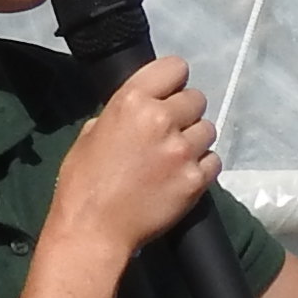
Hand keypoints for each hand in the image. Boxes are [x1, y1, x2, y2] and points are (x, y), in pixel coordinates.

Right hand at [42, 55, 217, 265]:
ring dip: (196, 139)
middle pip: (197, 98)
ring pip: (208, 130)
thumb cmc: (83, 182)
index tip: (169, 93)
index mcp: (132, 101)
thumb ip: (121, 114)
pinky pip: (214, 161)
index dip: (174, 81)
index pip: (175, 67)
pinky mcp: (197, 179)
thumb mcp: (91, 133)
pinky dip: (203, 166)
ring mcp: (183, 150)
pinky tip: (183, 175)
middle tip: (171, 131)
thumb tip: (140, 109)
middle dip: (186, 112)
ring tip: (176, 156)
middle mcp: (162, 119)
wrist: (94, 229)